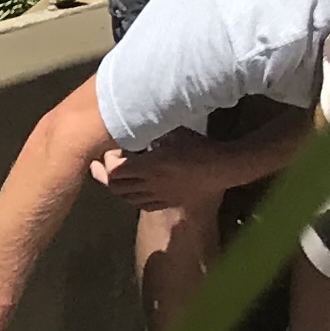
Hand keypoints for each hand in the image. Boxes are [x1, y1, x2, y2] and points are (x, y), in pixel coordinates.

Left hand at [93, 138, 221, 210]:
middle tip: (106, 163)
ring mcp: (159, 196)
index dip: (106, 162)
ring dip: (119, 188)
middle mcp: (150, 185)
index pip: (114, 171)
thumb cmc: (199, 147)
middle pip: (116, 187)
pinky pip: (143, 205)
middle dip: (106, 175)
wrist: (222, 168)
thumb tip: (136, 125)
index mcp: (149, 167)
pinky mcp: (168, 203)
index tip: (111, 150)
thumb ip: (152, 131)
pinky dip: (133, 198)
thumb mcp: (173, 133)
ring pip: (127, 199)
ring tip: (120, 176)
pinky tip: (136, 189)